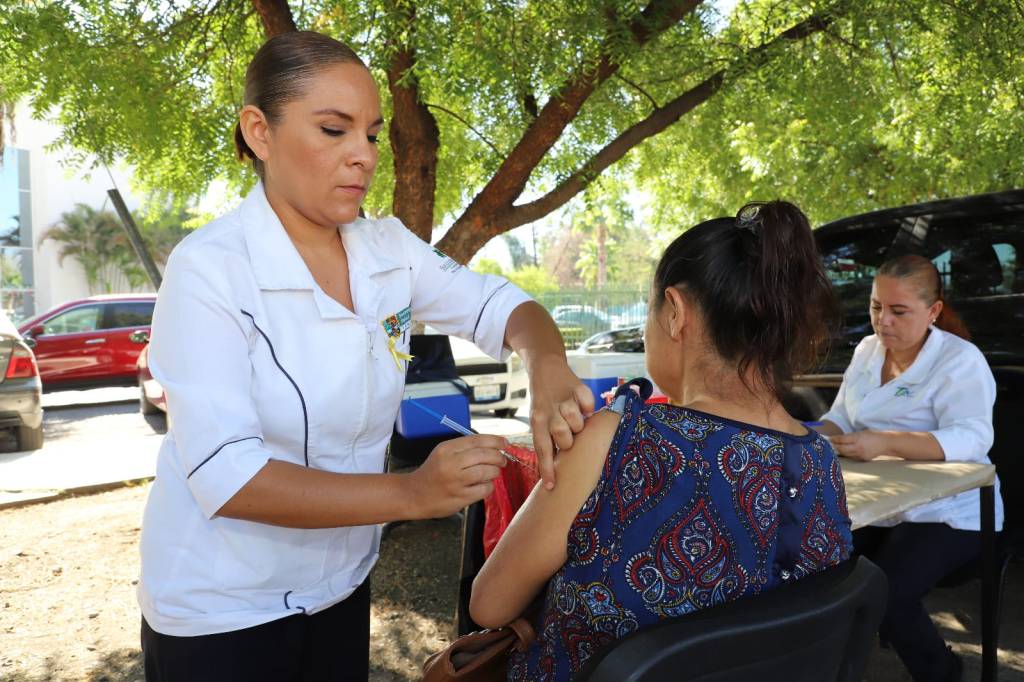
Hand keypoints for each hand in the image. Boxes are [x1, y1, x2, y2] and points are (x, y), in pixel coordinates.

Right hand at [408, 435, 507, 518]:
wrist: (414, 495)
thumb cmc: (433, 473)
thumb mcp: (443, 453)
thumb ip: (465, 449)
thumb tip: (494, 445)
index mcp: (447, 449)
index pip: (477, 440)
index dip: (495, 440)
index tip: (505, 443)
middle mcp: (451, 464)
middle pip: (484, 455)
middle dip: (498, 457)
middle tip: (502, 460)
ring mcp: (455, 482)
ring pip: (486, 472)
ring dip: (495, 472)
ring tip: (492, 473)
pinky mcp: (459, 498)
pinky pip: (484, 489)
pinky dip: (489, 487)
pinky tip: (484, 486)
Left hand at [527, 355, 594, 489]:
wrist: (545, 368)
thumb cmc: (544, 401)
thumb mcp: (538, 418)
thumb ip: (548, 437)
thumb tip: (559, 465)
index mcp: (537, 421)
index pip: (542, 449)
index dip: (547, 468)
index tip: (551, 486)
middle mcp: (549, 411)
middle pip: (564, 437)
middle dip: (569, 440)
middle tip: (569, 432)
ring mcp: (563, 399)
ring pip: (577, 422)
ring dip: (578, 422)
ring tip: (573, 416)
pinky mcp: (578, 388)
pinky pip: (589, 404)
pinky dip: (587, 405)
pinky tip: (581, 403)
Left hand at [829, 430, 889, 460]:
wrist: (886, 443)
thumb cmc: (873, 435)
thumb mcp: (861, 432)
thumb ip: (850, 436)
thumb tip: (838, 439)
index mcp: (857, 438)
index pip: (842, 439)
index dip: (834, 439)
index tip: (828, 439)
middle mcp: (858, 447)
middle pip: (841, 449)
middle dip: (834, 447)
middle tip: (829, 445)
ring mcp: (860, 454)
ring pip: (846, 454)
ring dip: (840, 451)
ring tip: (834, 449)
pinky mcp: (863, 459)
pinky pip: (852, 457)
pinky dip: (848, 454)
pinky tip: (845, 452)